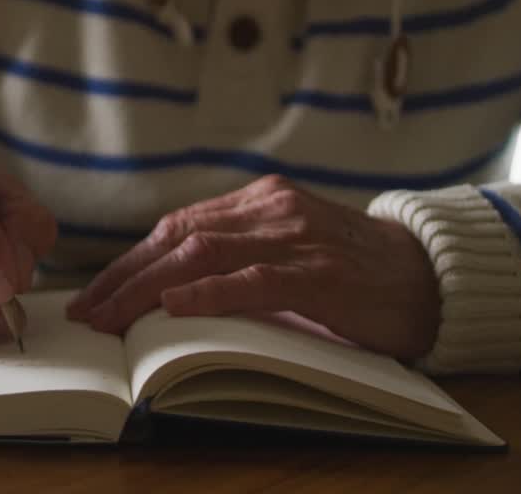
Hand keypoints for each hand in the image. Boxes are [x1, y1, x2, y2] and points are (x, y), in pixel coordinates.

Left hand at [67, 175, 438, 359]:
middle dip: (125, 276)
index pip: (179, 225)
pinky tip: (175, 306)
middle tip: (87, 311)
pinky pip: (253, 279)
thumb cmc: (359, 272)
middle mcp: (273, 209)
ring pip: (203, 253)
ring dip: (148, 288)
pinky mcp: (320, 273)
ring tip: (112, 317)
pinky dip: (208, 292)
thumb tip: (174, 291)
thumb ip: (245, 257)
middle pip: (179, 236)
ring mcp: (296, 237)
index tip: (96, 291)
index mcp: (263, 202)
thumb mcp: (294, 251)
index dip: (131, 259)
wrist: (433, 276)